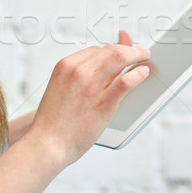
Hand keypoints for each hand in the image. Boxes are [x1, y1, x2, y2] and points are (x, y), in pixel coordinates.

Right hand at [26, 30, 149, 165]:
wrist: (47, 144)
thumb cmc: (53, 121)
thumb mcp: (60, 88)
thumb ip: (77, 76)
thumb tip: (98, 66)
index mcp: (66, 66)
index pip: (95, 50)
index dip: (112, 50)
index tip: (120, 52)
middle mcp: (78, 71)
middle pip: (110, 50)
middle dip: (128, 48)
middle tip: (139, 52)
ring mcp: (91, 86)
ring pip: (120, 58)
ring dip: (136, 54)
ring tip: (144, 57)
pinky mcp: (103, 103)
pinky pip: (126, 80)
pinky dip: (138, 74)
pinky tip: (143, 73)